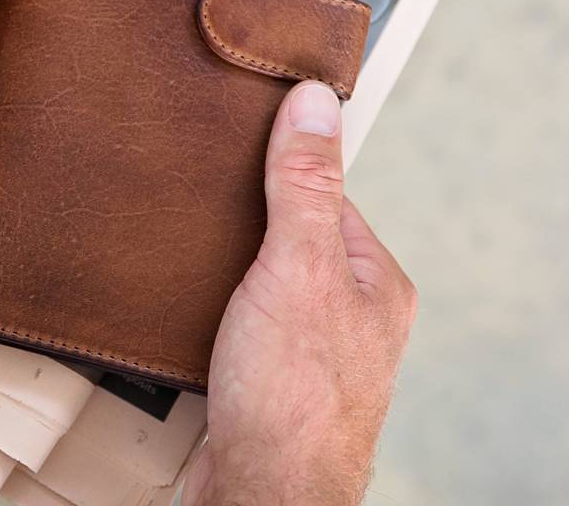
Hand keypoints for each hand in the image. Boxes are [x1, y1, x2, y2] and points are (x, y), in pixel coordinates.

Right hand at [183, 82, 416, 505]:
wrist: (259, 494)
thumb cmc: (291, 395)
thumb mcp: (297, 266)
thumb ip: (304, 184)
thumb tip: (313, 102)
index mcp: (375, 280)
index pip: (326, 193)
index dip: (282, 167)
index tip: (241, 142)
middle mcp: (353, 312)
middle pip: (294, 232)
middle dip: (251, 215)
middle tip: (205, 193)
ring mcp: (313, 345)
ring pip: (265, 274)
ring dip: (229, 259)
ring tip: (193, 243)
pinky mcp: (271, 372)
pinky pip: (244, 311)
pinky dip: (217, 296)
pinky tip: (193, 294)